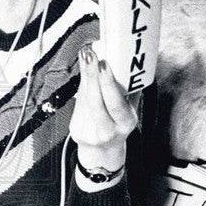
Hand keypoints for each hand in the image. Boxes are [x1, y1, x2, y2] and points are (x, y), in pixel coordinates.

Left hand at [69, 45, 137, 169]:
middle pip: (96, 100)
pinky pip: (78, 102)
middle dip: (92, 75)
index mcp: (125, 125)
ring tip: (87, 55)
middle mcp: (107, 131)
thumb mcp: (129, 112)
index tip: (104, 64)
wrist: (102, 151)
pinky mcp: (76, 130)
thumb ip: (129, 92)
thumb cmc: (118, 125)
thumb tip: (128, 63)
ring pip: (84, 99)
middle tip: (91, 54)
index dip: (108, 83)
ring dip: (85, 75)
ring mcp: (89, 132)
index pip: (115, 104)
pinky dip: (82, 84)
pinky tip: (85, 70)